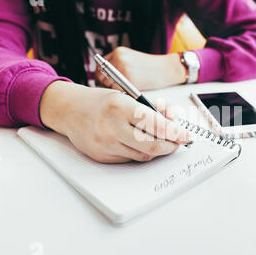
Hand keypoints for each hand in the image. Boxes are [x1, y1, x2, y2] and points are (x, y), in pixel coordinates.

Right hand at [40, 81, 191, 162]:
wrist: (69, 110)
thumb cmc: (101, 102)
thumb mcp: (128, 96)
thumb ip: (154, 108)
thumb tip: (175, 121)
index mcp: (121, 106)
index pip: (156, 124)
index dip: (176, 132)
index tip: (186, 135)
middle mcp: (112, 127)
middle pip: (153, 145)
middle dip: (171, 145)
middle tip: (178, 142)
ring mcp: (106, 144)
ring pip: (144, 155)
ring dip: (157, 149)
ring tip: (159, 140)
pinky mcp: (103, 156)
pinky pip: (130, 158)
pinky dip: (140, 152)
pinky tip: (138, 142)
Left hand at [95, 46, 186, 90]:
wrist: (167, 69)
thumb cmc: (151, 67)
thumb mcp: (132, 60)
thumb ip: (118, 65)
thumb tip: (103, 79)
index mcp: (119, 52)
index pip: (100, 65)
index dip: (101, 75)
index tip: (104, 81)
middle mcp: (119, 59)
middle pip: (101, 75)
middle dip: (105, 83)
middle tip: (113, 88)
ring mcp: (123, 69)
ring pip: (108, 84)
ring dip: (113, 89)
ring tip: (124, 90)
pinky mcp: (129, 80)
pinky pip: (118, 90)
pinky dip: (121, 93)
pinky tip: (129, 91)